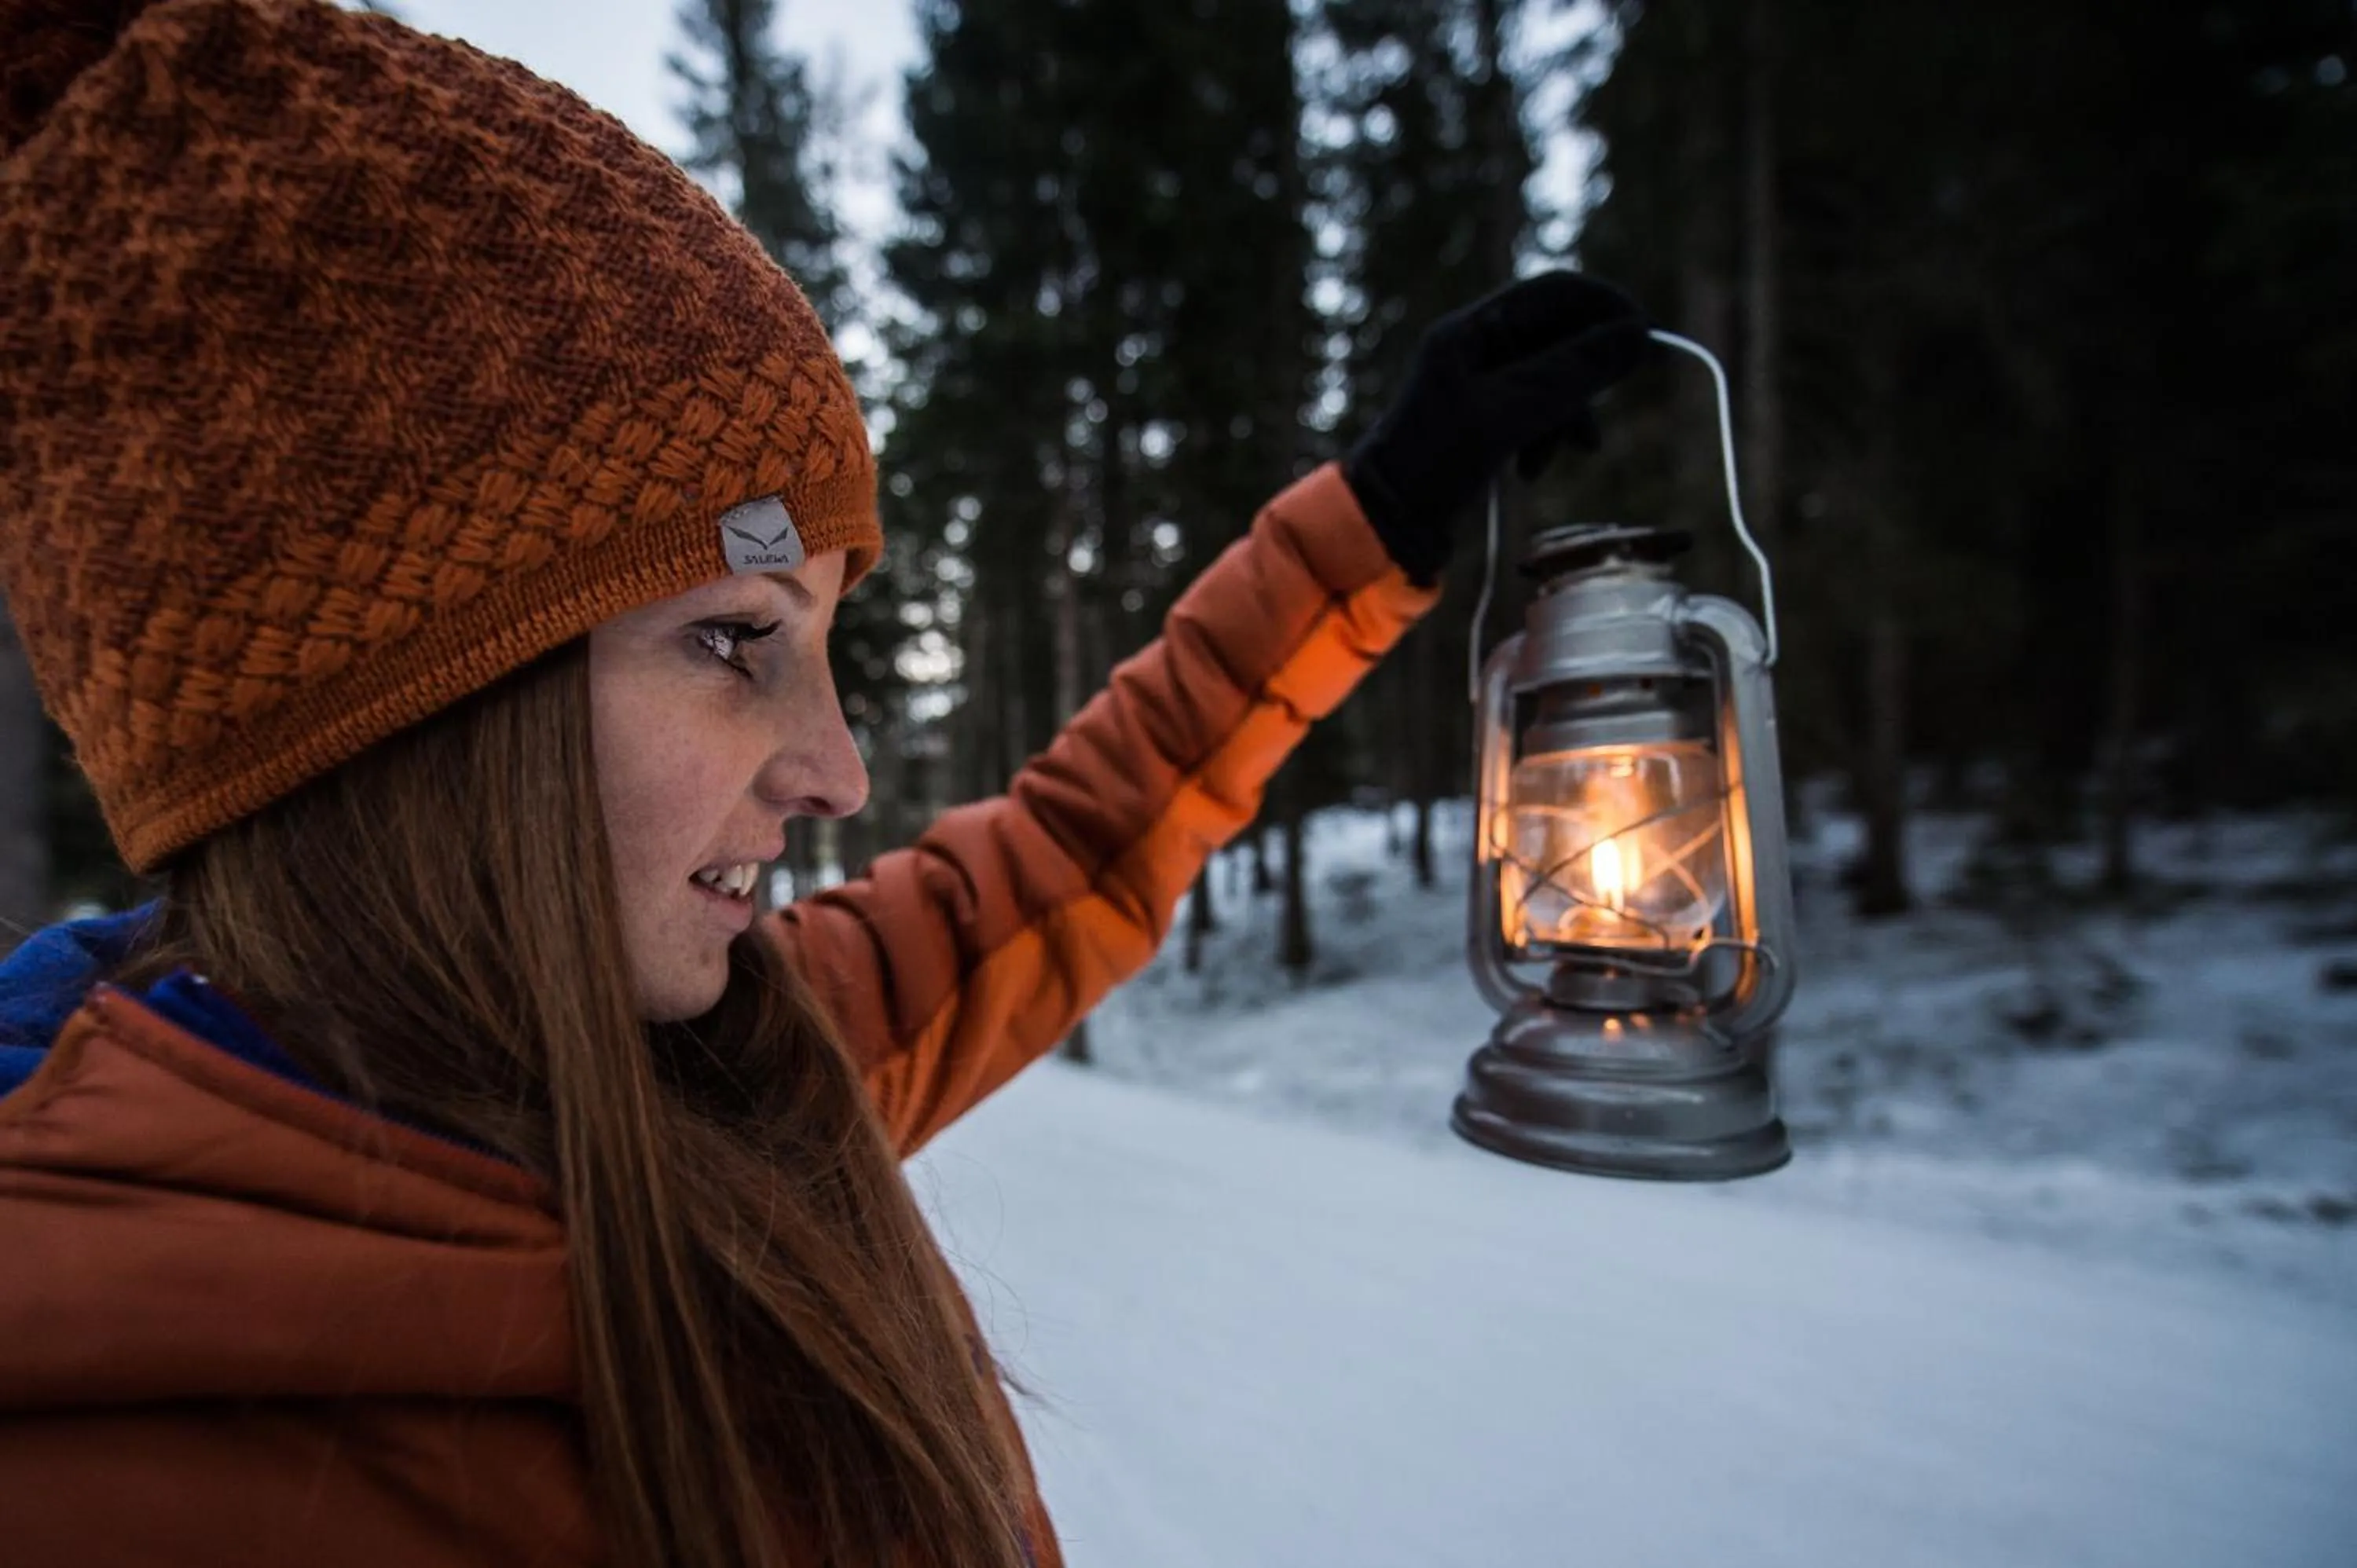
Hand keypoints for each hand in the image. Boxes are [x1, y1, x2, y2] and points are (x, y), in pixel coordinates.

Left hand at [1343, 272, 1652, 586]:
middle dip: (1585, 376)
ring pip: (1553, 378)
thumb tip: (1638, 336)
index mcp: (1470, 329)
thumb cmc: (1433, 462)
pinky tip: (1533, 469)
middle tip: (1604, 412)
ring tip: (1571, 453)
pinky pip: (1536, 411)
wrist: (1385, 523)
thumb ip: (1571, 374)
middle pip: (1558, 337)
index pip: (1553, 292)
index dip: (1603, 307)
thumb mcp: (1509, 414)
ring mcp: (1480, 383)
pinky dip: (1547, 435)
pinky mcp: (1486, 419)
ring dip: (1569, 414)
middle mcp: (1475, 346)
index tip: (1644, 335)